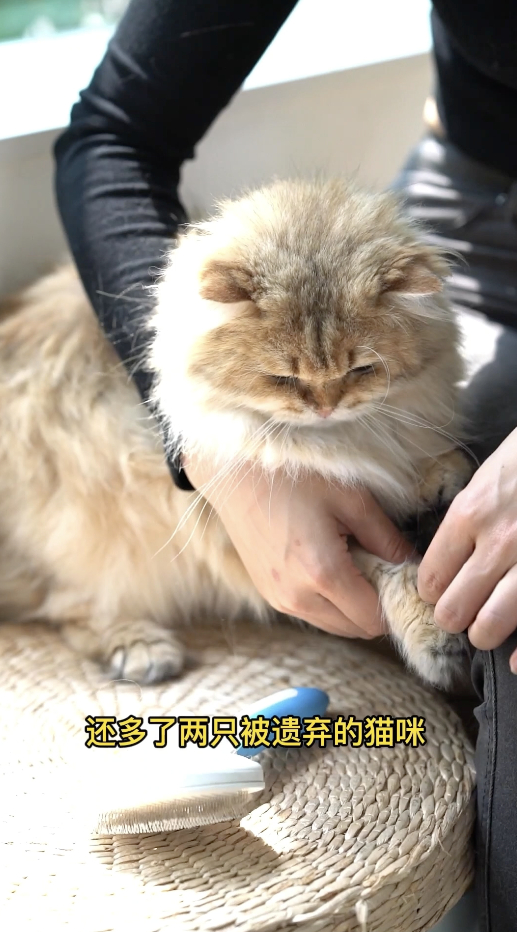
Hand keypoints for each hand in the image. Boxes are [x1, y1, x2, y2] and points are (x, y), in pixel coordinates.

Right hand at [183, 452, 412, 637]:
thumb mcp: (351, 499)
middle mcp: (298, 597)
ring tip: (352, 559)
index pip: (375, 619)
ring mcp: (279, 600)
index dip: (396, 602)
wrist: (233, 473)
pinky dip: (330, 600)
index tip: (404, 575)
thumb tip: (413, 567)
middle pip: (357, 629)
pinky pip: (312, 612)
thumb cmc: (293, 476)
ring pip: (335, 625)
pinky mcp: (268, 594)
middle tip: (380, 563)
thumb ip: (387, 539)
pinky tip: (327, 561)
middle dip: (376, 605)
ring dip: (352, 605)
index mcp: (322, 573)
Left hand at [418, 427, 516, 671]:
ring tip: (486, 630)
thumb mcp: (489, 476)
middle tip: (461, 613)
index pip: (431, 575)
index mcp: (472, 514)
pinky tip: (516, 665)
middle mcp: (499, 543)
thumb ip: (468, 517)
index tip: (438, 591)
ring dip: (484, 633)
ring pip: (491, 625)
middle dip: (454, 616)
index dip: (432, 590)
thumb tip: (448, 556)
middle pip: (453, 607)